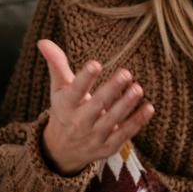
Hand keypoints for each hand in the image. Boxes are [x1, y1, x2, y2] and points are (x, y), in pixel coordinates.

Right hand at [38, 39, 153, 175]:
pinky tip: (149, 108)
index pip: (74, 90)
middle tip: (126, 73)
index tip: (95, 64)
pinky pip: (124, 134)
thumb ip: (56, 64)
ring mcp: (94, 137)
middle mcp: (78, 122)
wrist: (62, 150)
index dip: (84, 78)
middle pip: (96, 105)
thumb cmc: (64, 110)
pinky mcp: (108, 147)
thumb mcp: (58, 88)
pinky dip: (137, 122)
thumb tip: (43, 41)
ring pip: (111, 120)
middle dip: (111, 90)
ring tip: (138, 88)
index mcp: (65, 105)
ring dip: (126, 105)